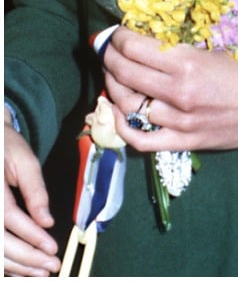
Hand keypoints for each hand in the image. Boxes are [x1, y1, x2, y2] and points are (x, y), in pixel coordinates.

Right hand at [4, 117, 60, 276]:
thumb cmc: (8, 149)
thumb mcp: (25, 162)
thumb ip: (35, 191)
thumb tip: (46, 220)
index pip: (9, 219)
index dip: (31, 236)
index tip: (52, 249)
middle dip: (26, 258)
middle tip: (51, 266)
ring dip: (17, 266)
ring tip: (40, 273)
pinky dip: (7, 263)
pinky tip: (22, 269)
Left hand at [101, 27, 237, 152]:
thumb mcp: (217, 53)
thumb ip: (184, 53)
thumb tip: (153, 46)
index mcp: (189, 63)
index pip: (138, 49)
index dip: (120, 39)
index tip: (115, 34)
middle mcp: (179, 92)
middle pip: (127, 73)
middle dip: (110, 58)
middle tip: (106, 50)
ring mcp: (178, 120)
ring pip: (128, 104)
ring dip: (113, 87)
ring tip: (112, 76)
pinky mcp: (182, 141)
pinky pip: (141, 138)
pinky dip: (123, 126)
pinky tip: (118, 112)